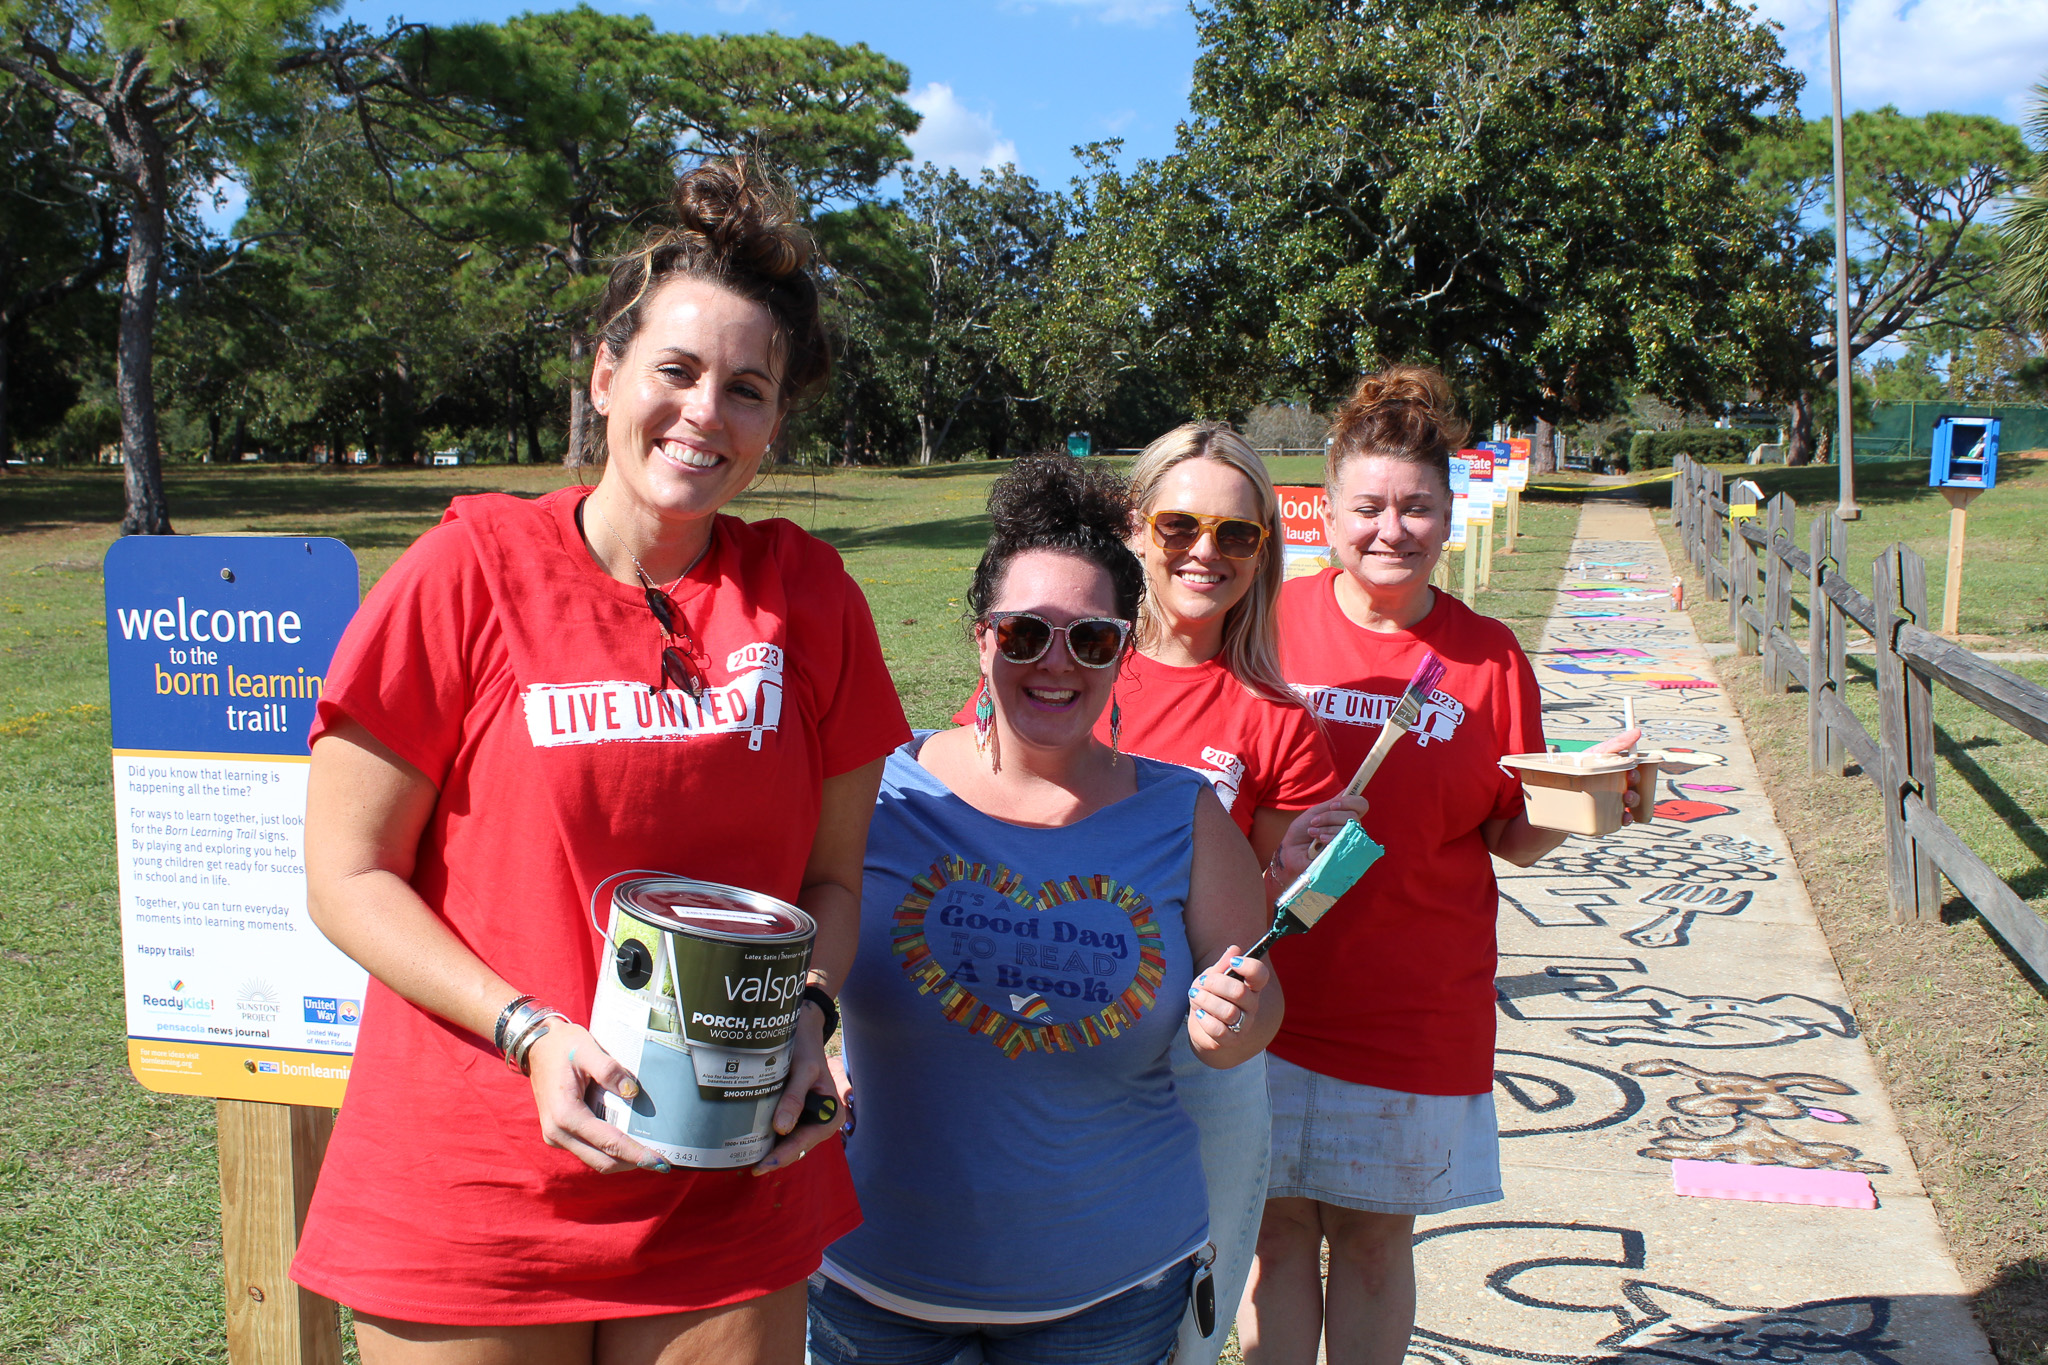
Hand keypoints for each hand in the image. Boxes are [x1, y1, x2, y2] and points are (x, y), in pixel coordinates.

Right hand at [524, 1020, 670, 1173]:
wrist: (537, 1045)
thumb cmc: (562, 1046)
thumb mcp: (587, 1049)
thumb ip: (609, 1070)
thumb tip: (633, 1092)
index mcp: (564, 1114)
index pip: (608, 1143)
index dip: (636, 1154)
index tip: (660, 1162)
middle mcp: (557, 1132)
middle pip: (602, 1161)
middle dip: (633, 1162)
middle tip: (662, 1160)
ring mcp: (556, 1136)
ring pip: (595, 1159)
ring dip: (622, 1158)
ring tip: (650, 1152)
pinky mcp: (559, 1134)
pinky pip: (588, 1150)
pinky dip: (610, 1150)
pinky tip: (630, 1140)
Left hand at [754, 1003, 848, 1175]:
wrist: (803, 1032)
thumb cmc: (806, 1050)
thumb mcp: (803, 1071)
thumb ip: (794, 1099)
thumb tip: (781, 1129)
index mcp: (832, 1115)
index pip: (804, 1142)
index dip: (784, 1154)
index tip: (762, 1165)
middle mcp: (823, 1122)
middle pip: (796, 1147)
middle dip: (775, 1156)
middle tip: (749, 1166)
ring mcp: (809, 1120)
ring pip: (788, 1142)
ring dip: (770, 1148)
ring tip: (745, 1158)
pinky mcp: (797, 1115)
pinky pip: (783, 1132)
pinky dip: (769, 1137)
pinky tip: (751, 1141)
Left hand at [1187, 946, 1267, 1056]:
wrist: (1202, 1022)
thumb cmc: (1210, 995)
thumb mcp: (1212, 977)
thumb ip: (1222, 965)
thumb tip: (1235, 949)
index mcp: (1250, 986)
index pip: (1260, 975)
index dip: (1249, 966)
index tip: (1232, 963)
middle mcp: (1251, 1005)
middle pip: (1240, 992)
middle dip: (1216, 984)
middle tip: (1202, 982)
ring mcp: (1243, 1024)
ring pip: (1228, 1012)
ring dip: (1207, 1001)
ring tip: (1195, 996)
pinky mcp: (1230, 1040)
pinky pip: (1220, 1031)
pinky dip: (1206, 1020)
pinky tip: (1199, 1014)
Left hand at [1274, 795, 1369, 881]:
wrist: (1290, 852)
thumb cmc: (1302, 833)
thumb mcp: (1315, 813)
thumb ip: (1331, 804)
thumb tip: (1348, 790)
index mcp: (1345, 818)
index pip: (1361, 805)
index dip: (1350, 801)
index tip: (1333, 805)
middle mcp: (1351, 830)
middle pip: (1353, 816)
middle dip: (1330, 817)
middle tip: (1314, 821)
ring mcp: (1349, 843)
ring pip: (1349, 828)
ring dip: (1326, 827)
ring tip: (1312, 833)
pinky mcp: (1346, 856)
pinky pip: (1344, 842)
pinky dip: (1329, 838)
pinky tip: (1319, 841)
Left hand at [1585, 727, 1645, 823]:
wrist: (1556, 793)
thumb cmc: (1580, 767)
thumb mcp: (1596, 753)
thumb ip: (1616, 743)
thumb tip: (1637, 732)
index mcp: (1618, 772)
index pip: (1636, 773)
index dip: (1638, 774)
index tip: (1633, 772)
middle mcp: (1618, 787)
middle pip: (1635, 789)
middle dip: (1637, 788)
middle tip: (1629, 785)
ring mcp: (1613, 801)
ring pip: (1630, 804)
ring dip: (1634, 801)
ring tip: (1627, 799)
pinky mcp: (1606, 815)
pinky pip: (1620, 819)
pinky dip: (1625, 818)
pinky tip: (1624, 817)